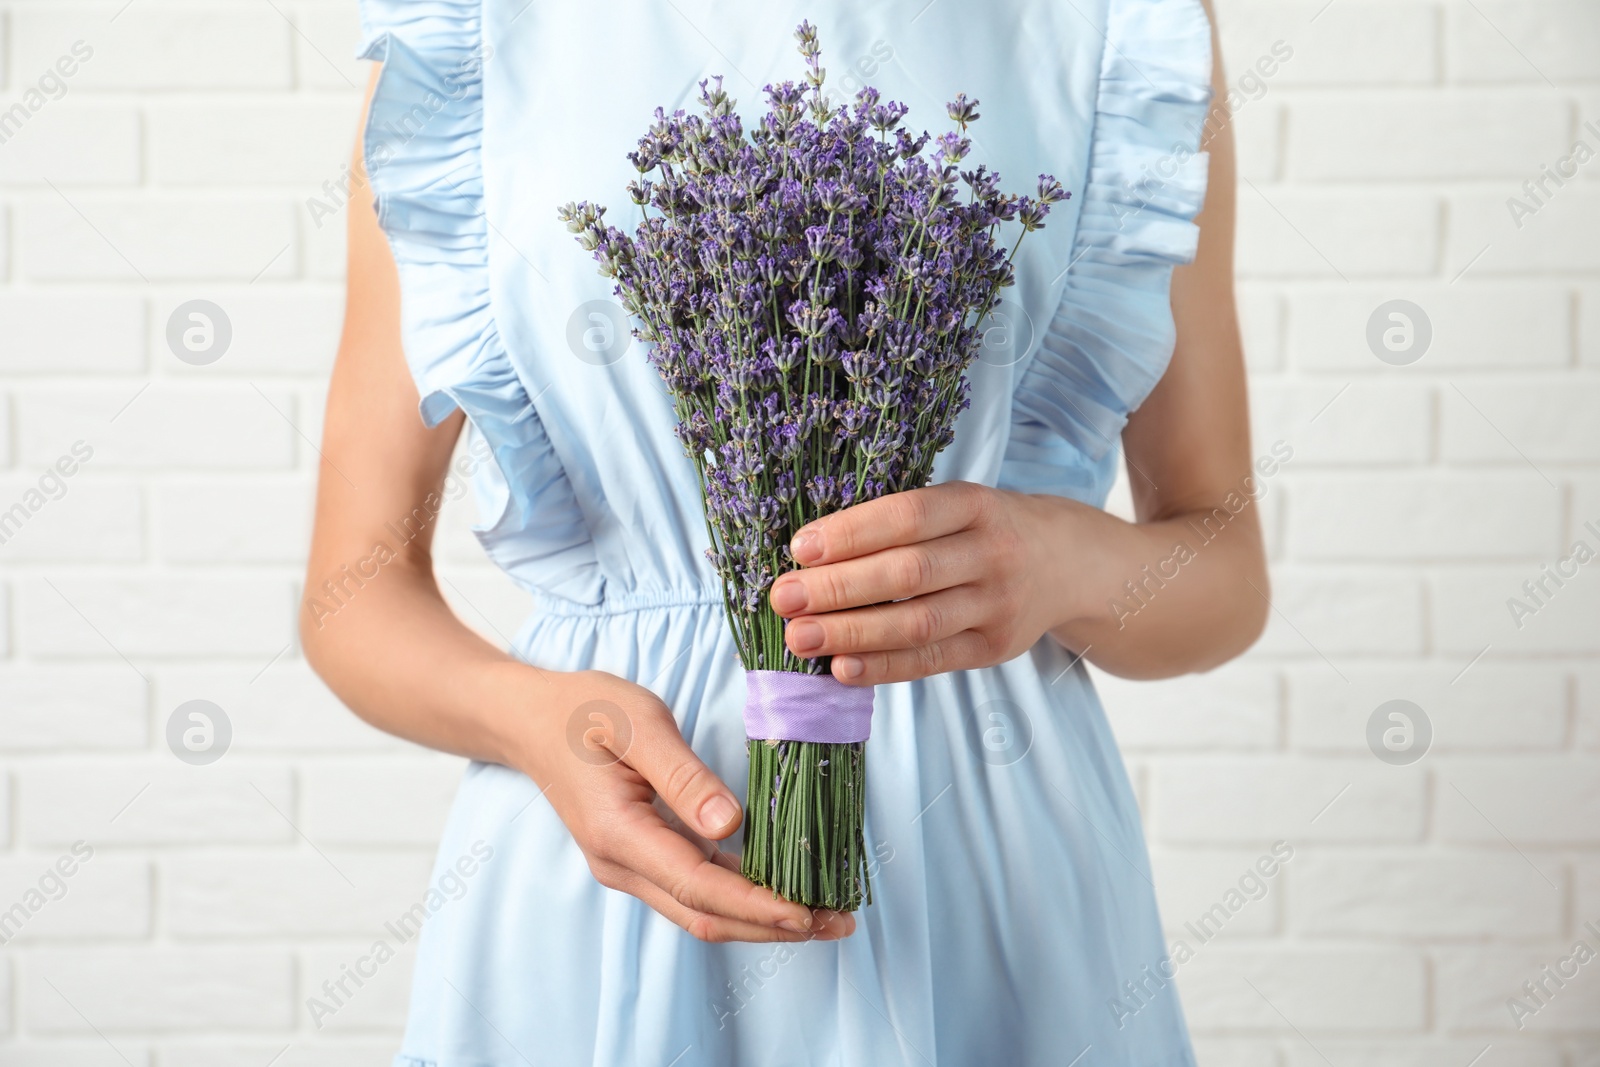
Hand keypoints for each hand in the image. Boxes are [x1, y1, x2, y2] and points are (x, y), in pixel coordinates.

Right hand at [518, 669, 855, 942]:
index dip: (756, 905)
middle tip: (838, 922)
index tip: (807, 912)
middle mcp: (622, 865)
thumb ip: (683, 775)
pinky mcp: (641, 858)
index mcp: (620, 834)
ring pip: (701, 911)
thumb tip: (731, 825)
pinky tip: (780, 891)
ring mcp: (629, 867)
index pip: (698, 886)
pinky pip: (695, 890)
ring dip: (761, 919)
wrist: (532, 720)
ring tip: (824, 915)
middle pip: (705, 915)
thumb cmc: (584, 710)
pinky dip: (741, 898)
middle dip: (772, 926)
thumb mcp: (637, 724)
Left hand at [769, 482, 1069, 684]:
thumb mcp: (957, 506)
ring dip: (852, 632)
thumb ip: (900, 524)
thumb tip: (812, 554)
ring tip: (799, 637)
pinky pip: (932, 661)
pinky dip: (883, 667)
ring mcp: (997, 604)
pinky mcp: (994, 648)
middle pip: (908, 573)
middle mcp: (992, 553)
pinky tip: (841, 668)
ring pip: (918, 622)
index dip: (852, 532)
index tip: (800, 548)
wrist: (1066, 563)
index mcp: (975, 504)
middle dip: (839, 587)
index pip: (907, 515)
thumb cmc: (984, 529)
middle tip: (784, 597)